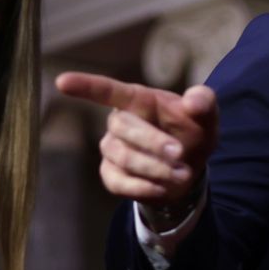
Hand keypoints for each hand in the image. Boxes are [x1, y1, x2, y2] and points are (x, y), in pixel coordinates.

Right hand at [55, 72, 217, 214]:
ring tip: (182, 174)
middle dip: (153, 142)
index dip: (86, 86)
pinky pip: (119, 183)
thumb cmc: (192, 132)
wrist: (188, 168)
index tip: (62, 81)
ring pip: (123, 158)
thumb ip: (204, 103)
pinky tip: (163, 188)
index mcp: (137, 100)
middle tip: (180, 153)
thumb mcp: (206, 117)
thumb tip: (194, 101)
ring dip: (155, 168)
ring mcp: (111, 149)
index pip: (107, 91)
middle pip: (123, 129)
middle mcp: (118, 122)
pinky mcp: (111, 175)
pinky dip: (143, 187)